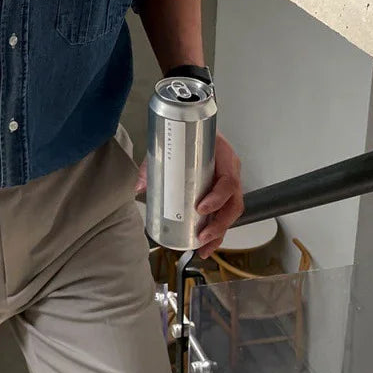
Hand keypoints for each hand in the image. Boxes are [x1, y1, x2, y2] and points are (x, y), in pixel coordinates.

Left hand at [134, 132, 243, 258]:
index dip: (217, 197)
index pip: (228, 181)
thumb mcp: (172, 145)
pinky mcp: (223, 193)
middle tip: (201, 237)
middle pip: (234, 204)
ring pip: (231, 213)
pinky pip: (224, 213)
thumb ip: (154, 163)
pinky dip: (216, 231)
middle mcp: (231, 172)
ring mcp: (229, 184)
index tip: (200, 207)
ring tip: (203, 248)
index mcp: (224, 157)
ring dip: (219, 233)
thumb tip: (138, 186)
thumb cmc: (188, 134)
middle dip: (220, 224)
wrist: (196, 124)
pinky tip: (204, 244)